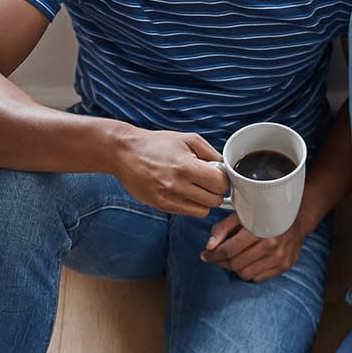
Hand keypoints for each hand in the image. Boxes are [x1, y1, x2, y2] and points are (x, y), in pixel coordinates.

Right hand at [110, 126, 227, 216]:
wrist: (125, 153)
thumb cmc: (157, 144)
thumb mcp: (188, 139)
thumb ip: (211, 153)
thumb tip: (226, 168)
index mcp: (186, 166)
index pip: (220, 184)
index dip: (223, 179)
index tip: (217, 174)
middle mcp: (177, 186)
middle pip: (215, 201)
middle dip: (215, 191)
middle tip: (207, 181)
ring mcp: (168, 198)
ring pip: (203, 211)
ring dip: (204, 201)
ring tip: (194, 187)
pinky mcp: (161, 206)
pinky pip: (187, 213)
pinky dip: (190, 204)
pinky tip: (183, 191)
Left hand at [200, 214, 309, 281]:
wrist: (297, 218)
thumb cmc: (265, 215)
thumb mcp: (242, 214)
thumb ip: (223, 229)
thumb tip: (210, 247)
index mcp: (259, 229)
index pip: (228, 250)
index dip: (212, 255)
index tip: (205, 255)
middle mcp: (271, 245)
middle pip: (235, 264)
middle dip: (221, 262)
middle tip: (217, 257)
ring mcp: (280, 257)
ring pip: (245, 274)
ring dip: (235, 268)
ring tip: (234, 259)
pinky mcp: (285, 265)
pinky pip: (258, 278)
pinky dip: (249, 272)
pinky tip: (248, 262)